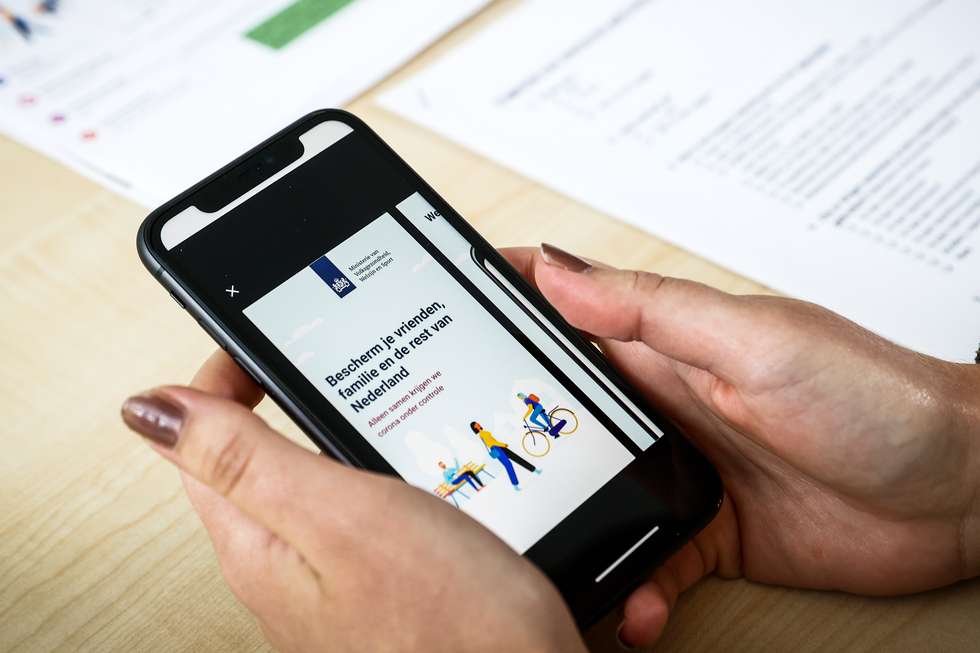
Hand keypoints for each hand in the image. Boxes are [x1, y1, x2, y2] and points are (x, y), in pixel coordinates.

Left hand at [120, 351, 585, 652]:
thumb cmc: (446, 625)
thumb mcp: (337, 517)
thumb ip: (243, 460)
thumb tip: (148, 409)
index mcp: (258, 544)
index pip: (197, 444)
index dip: (219, 376)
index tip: (260, 340)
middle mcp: (284, 568)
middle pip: (244, 465)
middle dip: (264, 400)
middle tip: (305, 356)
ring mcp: (332, 580)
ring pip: (301, 486)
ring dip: (315, 432)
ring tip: (347, 393)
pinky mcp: (380, 586)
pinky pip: (351, 512)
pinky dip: (363, 470)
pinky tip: (399, 462)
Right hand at [501, 244, 979, 648]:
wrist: (959, 490)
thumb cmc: (873, 395)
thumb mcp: (752, 340)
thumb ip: (649, 310)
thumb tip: (558, 269)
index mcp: (659, 348)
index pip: (559, 316)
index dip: (494, 310)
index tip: (432, 320)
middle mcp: (658, 407)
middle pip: (556, 420)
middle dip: (507, 444)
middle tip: (465, 473)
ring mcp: (680, 473)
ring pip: (591, 500)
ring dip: (569, 530)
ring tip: (546, 559)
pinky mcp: (706, 533)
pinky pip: (647, 563)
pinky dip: (636, 590)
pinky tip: (641, 605)